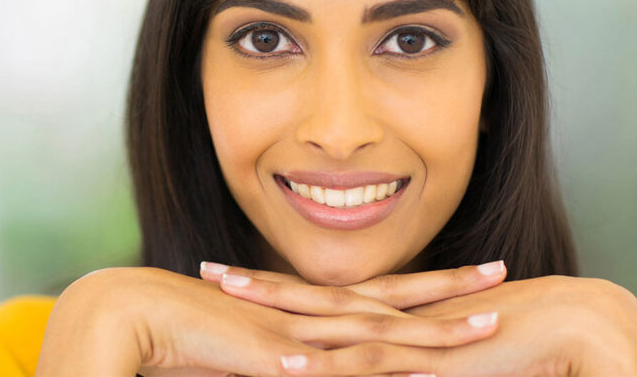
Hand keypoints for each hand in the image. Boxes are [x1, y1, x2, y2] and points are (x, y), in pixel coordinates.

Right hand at [36, 265, 504, 375]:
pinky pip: (344, 365)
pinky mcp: (280, 356)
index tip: (463, 280)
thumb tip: (299, 362)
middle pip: (393, 299)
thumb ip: (276, 357)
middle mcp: (311, 314)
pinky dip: (382, 364)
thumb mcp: (244, 350)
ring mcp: (299, 332)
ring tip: (491, 319)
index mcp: (305, 310)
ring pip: (384, 329)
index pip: (376, 295)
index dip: (422, 288)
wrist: (133, 313)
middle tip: (503, 271)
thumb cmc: (180, 336)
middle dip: (450, 290)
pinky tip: (423, 361)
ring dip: (438, 327)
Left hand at [208, 265, 636, 375]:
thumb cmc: (509, 346)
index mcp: (387, 313)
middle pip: (309, 296)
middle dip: (256, 286)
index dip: (276, 289)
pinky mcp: (422, 358)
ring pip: (324, 318)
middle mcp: (386, 314)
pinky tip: (285, 366)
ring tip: (224, 293)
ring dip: (273, 307)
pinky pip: (365, 363)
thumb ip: (406, 361)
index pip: (319, 297)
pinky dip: (325, 366)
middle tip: (204, 271)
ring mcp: (401, 332)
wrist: (568, 325)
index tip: (233, 279)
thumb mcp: (441, 355)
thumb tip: (374, 365)